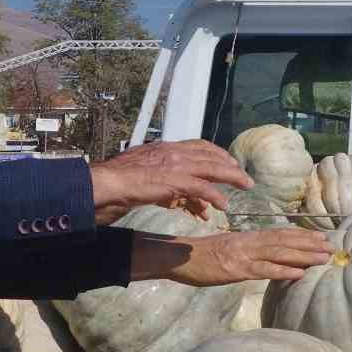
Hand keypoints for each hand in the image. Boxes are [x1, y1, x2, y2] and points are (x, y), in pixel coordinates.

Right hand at [89, 141, 251, 225]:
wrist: (105, 183)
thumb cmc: (116, 181)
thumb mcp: (142, 176)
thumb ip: (160, 184)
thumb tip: (173, 198)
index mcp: (164, 148)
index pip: (197, 145)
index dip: (215, 153)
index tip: (226, 161)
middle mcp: (172, 152)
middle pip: (210, 155)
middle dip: (229, 164)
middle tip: (242, 175)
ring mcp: (174, 165)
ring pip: (212, 168)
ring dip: (232, 176)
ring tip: (245, 185)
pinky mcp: (174, 181)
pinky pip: (202, 188)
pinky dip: (215, 196)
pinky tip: (223, 205)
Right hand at [130, 228, 333, 286]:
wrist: (179, 257)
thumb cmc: (201, 255)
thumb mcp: (227, 248)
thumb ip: (247, 250)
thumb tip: (265, 255)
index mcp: (247, 237)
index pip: (279, 233)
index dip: (301, 234)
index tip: (320, 236)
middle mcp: (248, 242)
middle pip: (284, 241)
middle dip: (309, 244)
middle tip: (331, 246)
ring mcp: (243, 256)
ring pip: (279, 253)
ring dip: (303, 256)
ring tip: (323, 258)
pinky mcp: (235, 270)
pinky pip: (263, 270)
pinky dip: (282, 271)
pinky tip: (298, 274)